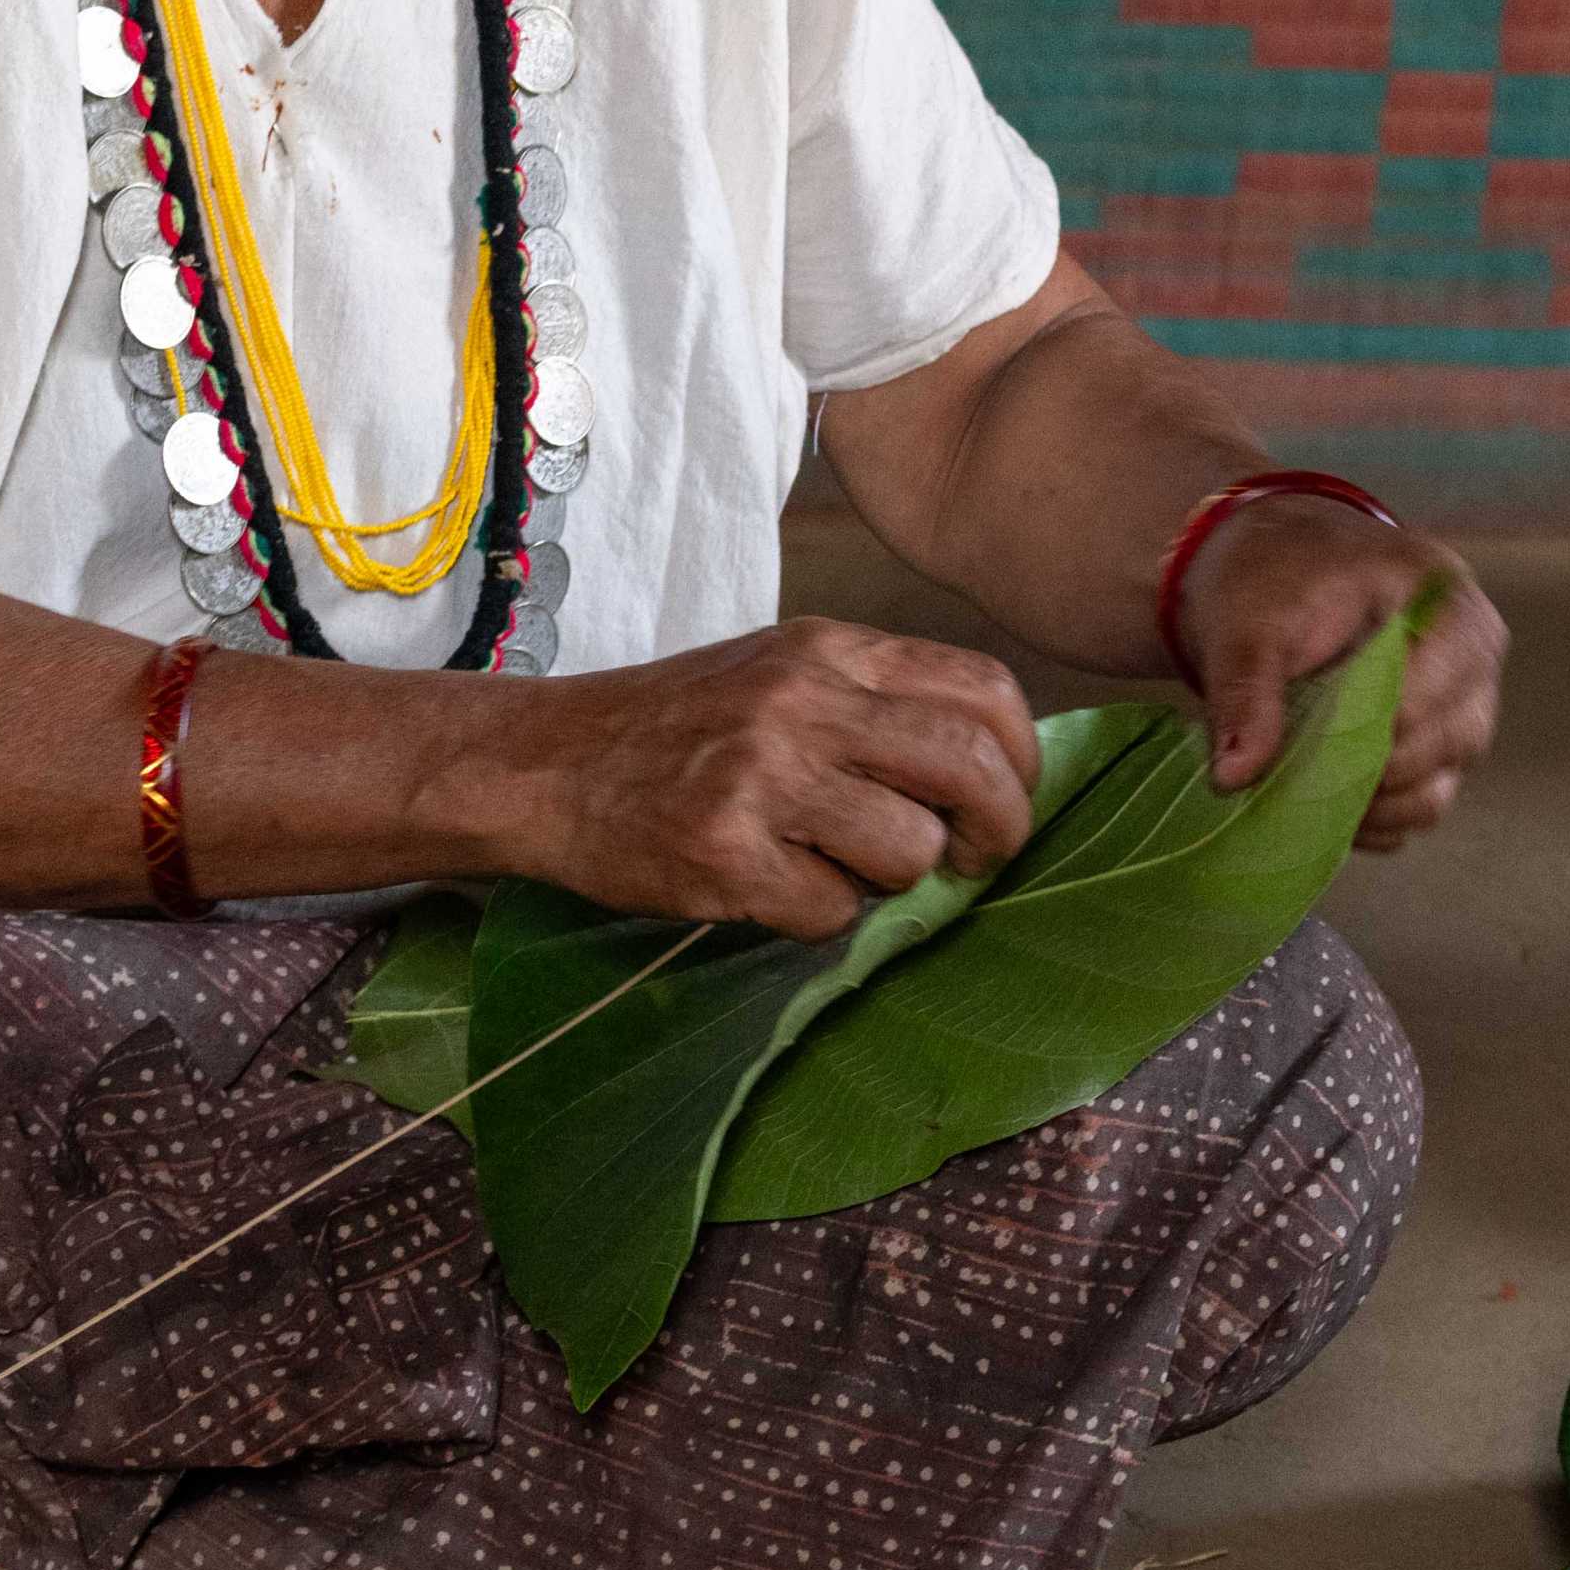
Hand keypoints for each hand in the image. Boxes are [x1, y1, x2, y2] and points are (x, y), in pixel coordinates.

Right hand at [494, 619, 1044, 936]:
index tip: (1008, 797)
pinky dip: (817, 917)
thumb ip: (873, 702)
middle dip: (998, 831)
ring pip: (909, 849)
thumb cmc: (675, 727)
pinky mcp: (724, 852)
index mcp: (830, 651)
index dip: (1022, 757)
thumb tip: (988, 771)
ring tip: (836, 866)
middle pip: (971, 767)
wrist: (546, 763)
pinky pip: (831, 911)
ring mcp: (763, 775)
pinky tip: (773, 888)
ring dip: (892, 881)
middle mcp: (804, 701)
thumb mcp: (779, 672)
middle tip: (976, 863)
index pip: (983, 689)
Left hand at [1179, 498, 1504, 848]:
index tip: (1320, 737)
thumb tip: (1235, 775)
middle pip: (1451, 739)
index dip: (1384, 716)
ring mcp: (1460, 711)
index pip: (1442, 674)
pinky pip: (1420, 807)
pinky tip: (1321, 811)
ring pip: (1439, 786)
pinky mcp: (1434, 754)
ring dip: (1374, 807)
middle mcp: (1471, 659)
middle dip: (1374, 769)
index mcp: (1443, 599)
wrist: (1275, 573)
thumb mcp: (1249, 623)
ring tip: (1309, 799)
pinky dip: (1374, 821)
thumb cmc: (1275, 581)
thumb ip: (1245, 691)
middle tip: (1303, 777)